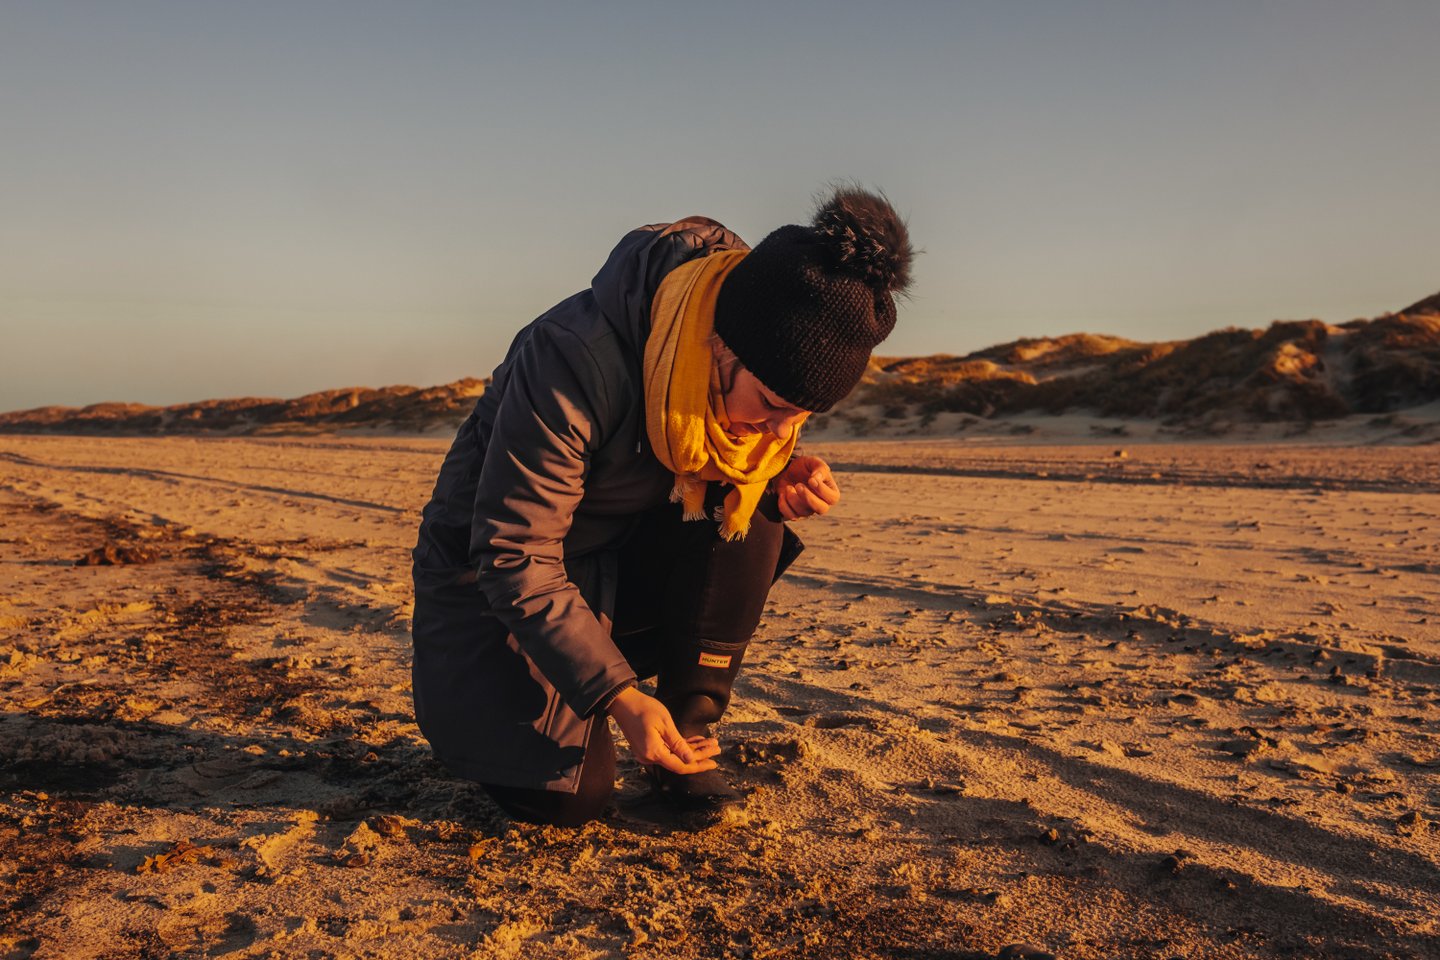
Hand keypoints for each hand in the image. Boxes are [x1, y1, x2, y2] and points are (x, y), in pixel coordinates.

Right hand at [605, 687, 720, 774]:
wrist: (623, 703)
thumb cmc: (644, 709)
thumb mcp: (665, 724)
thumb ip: (678, 744)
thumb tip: (690, 760)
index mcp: (654, 753)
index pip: (681, 766)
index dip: (699, 766)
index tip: (714, 763)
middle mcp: (650, 757)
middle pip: (679, 762)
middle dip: (700, 756)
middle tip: (717, 748)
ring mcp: (647, 754)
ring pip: (675, 756)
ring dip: (692, 750)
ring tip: (711, 743)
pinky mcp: (647, 748)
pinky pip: (667, 751)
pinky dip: (681, 747)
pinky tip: (696, 741)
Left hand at [773, 455, 840, 520]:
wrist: (788, 472)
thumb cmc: (804, 467)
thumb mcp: (813, 462)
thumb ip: (819, 468)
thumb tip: (816, 478)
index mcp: (830, 492)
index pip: (832, 498)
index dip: (822, 490)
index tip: (811, 479)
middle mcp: (822, 504)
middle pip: (821, 509)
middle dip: (808, 498)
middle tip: (798, 485)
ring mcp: (808, 510)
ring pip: (803, 512)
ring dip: (793, 499)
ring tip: (788, 487)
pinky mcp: (795, 514)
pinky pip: (790, 515)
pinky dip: (784, 505)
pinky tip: (783, 493)